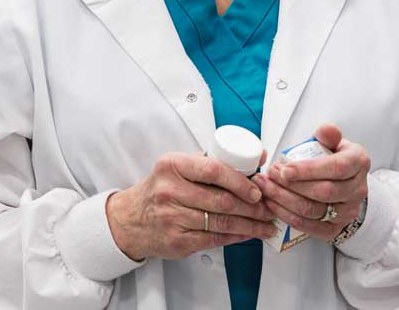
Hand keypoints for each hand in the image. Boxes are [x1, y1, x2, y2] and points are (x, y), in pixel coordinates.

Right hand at [106, 151, 275, 260]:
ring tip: (265, 223)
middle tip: (268, 207)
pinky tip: (248, 234)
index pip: (212, 170)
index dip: (239, 181)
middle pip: (222, 200)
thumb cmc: (160, 189)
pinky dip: (236, 237)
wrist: (130, 219)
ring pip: (221, 222)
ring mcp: (172, 218)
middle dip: (252, 206)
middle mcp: (169, 191)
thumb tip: (256, 157)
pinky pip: (214, 239)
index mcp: (172, 166)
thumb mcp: (177, 167)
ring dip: (250, 224)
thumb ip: (211, 161)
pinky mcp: (176, 241)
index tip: (257, 188)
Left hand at [253, 124, 368, 242]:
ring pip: (314, 210)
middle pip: (323, 192)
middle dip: (291, 185)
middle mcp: (358, 190)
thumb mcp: (333, 143)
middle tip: (270, 175)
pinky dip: (288, 216)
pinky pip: (309, 227)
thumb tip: (326, 129)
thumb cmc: (333, 159)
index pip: (336, 168)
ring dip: (285, 200)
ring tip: (266, 188)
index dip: (308, 170)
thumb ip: (328, 135)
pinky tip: (273, 205)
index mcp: (359, 162)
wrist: (345, 184)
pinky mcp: (336, 229)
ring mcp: (348, 212)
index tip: (284, 168)